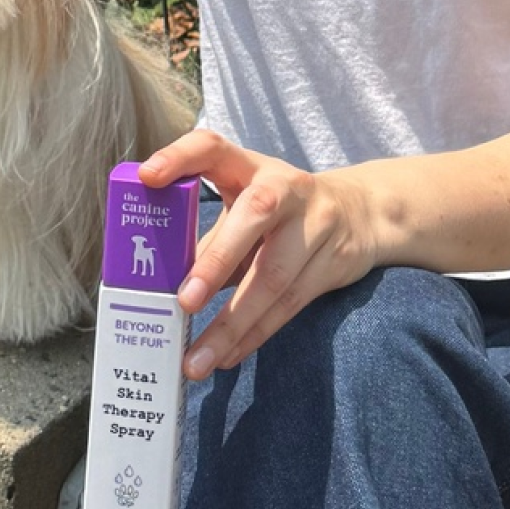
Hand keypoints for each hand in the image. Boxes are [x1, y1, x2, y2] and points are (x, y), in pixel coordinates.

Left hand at [139, 131, 381, 379]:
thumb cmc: (283, 213)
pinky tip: (227, 356)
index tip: (147, 177)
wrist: (362, 214)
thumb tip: (157, 287)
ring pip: (273, 276)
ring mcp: (316, 224)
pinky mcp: (333, 261)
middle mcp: (286, 188)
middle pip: (254, 215)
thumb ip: (209, 238)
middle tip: (185, 301)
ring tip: (197, 360)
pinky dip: (255, 334)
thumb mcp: (248, 208)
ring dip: (233, 323)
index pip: (213, 148)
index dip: (180, 157)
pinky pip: (290, 303)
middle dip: (218, 260)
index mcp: (252, 167)